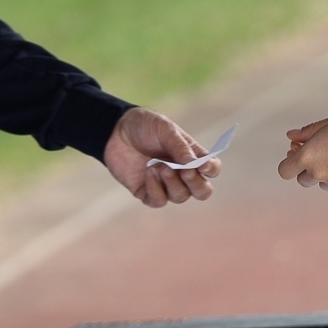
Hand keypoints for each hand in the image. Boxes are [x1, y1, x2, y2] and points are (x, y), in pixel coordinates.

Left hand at [103, 108, 220, 207]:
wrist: (116, 131)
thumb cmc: (145, 126)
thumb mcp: (164, 129)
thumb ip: (179, 147)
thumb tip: (194, 164)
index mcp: (192, 156)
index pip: (212, 168)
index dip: (212, 169)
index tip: (204, 166)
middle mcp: (182, 174)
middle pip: (202, 191)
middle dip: (196, 184)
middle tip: (185, 172)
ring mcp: (166, 185)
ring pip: (180, 197)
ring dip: (172, 183)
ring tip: (159, 166)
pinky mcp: (147, 192)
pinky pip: (159, 200)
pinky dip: (155, 188)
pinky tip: (148, 172)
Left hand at [277, 108, 327, 192]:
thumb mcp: (327, 124)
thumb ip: (307, 133)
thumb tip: (291, 136)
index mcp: (308, 156)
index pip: (285, 171)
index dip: (289, 164)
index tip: (295, 157)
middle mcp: (319, 173)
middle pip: (303, 180)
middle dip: (308, 170)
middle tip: (321, 155)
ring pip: (324, 184)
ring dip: (326, 175)